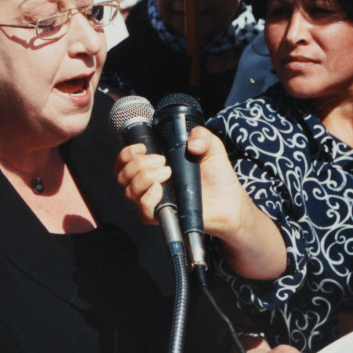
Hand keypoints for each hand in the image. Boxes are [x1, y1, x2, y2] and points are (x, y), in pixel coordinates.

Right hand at [114, 126, 244, 234]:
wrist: (230, 201)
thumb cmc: (217, 174)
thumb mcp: (211, 147)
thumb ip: (202, 135)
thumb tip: (191, 143)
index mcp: (154, 164)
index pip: (125, 161)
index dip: (126, 153)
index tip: (142, 148)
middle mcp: (149, 182)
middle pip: (122, 175)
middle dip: (138, 164)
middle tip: (162, 161)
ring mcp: (154, 200)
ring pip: (129, 191)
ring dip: (144, 178)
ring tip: (167, 172)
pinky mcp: (162, 216)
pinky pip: (143, 212)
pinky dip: (148, 199)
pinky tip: (161, 190)